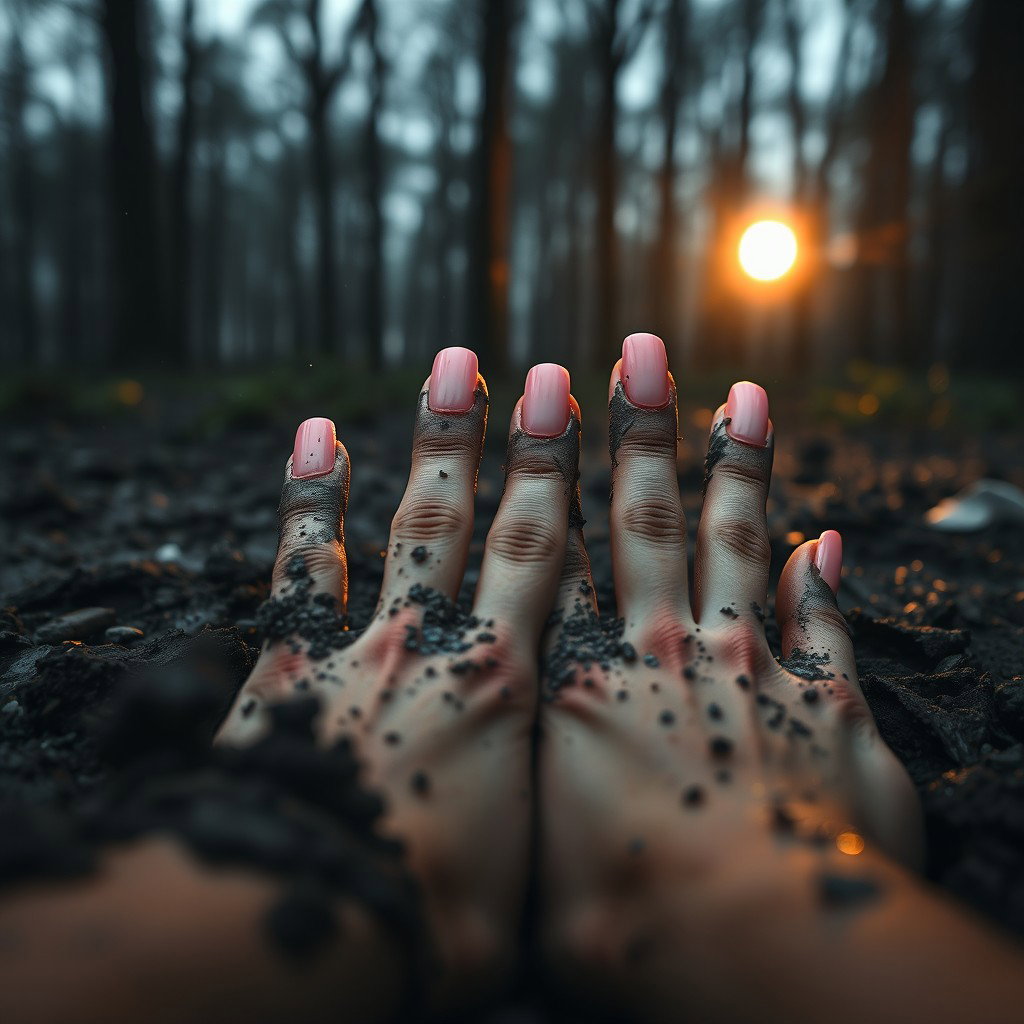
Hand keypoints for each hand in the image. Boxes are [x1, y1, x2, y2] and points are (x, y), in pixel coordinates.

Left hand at [216, 350, 584, 1012]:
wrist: (314, 928)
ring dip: (445, 439)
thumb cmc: (438, 924)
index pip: (577, 573)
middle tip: (560, 367)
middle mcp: (458, 645)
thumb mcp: (538, 891)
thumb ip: (587, 818)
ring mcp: (374, 644)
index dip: (602, 497)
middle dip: (544, 443)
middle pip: (517, 524)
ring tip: (456, 361)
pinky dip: (309, 497)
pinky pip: (306, 562)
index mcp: (525, 693)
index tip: (621, 433)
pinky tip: (314, 431)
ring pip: (423, 520)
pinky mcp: (292, 661)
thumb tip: (640, 797)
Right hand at [537, 334, 922, 1013]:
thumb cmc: (618, 926)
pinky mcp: (823, 709)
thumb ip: (504, 796)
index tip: (539, 395)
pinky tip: (830, 535)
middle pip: (642, 520)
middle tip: (640, 350)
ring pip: (734, 543)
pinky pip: (825, 627)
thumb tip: (471, 775)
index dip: (542, 471)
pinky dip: (825, 581)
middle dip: (639, 430)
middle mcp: (659, 655)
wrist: (744, 950)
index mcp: (578, 685)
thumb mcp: (523, 878)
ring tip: (740, 393)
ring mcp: (746, 671)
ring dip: (733, 467)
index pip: (554, 553)